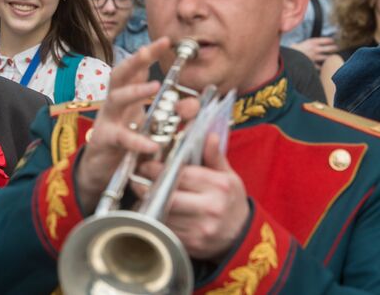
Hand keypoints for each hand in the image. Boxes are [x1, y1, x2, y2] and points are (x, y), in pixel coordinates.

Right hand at [76, 37, 198, 212]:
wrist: (100, 171)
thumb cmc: (126, 144)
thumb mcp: (151, 127)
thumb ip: (173, 114)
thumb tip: (193, 103)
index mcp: (126, 97)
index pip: (135, 69)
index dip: (148, 53)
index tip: (165, 40)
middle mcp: (115, 104)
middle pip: (120, 74)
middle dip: (135, 60)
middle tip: (150, 50)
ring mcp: (108, 121)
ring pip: (117, 98)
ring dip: (136, 90)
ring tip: (155, 86)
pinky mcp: (105, 142)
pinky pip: (121, 138)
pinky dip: (137, 141)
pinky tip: (152, 145)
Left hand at [133, 133, 248, 260]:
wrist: (242, 235)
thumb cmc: (231, 200)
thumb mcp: (228, 176)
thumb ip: (214, 157)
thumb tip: (209, 135)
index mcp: (219, 186)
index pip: (182, 174)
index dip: (159, 169)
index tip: (146, 166)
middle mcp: (211, 207)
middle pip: (170, 196)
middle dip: (149, 187)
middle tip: (137, 180)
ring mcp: (201, 228)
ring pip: (165, 214)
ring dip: (149, 204)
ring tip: (141, 194)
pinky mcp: (193, 244)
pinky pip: (167, 230)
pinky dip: (156, 220)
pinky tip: (152, 211)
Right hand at [290, 37, 336, 66]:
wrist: (289, 57)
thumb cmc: (292, 50)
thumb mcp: (299, 43)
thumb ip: (304, 45)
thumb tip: (302, 45)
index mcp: (312, 42)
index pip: (326, 40)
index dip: (331, 40)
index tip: (333, 41)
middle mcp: (315, 49)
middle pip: (329, 48)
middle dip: (333, 48)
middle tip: (336, 48)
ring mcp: (315, 57)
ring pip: (326, 58)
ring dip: (330, 58)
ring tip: (332, 57)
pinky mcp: (312, 64)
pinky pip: (319, 66)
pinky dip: (321, 67)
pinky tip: (323, 67)